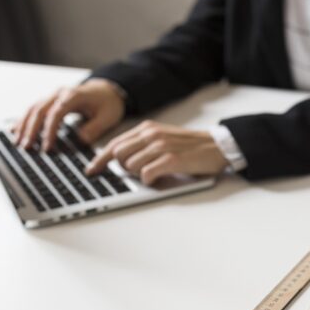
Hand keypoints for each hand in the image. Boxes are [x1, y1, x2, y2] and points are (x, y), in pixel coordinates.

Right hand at [13, 79, 125, 150]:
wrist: (108, 90)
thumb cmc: (109, 103)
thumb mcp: (108, 116)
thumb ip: (95, 128)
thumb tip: (81, 140)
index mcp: (73, 96)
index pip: (56, 114)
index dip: (50, 131)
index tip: (47, 147)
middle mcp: (60, 93)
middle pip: (40, 110)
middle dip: (31, 130)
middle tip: (26, 147)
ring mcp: (53, 96)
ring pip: (33, 109)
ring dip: (24, 125)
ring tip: (18, 142)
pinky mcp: (51, 101)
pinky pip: (34, 109)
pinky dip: (24, 120)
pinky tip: (16, 130)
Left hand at [85, 121, 228, 184]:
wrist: (217, 146)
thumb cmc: (191, 146)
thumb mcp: (163, 138)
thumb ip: (143, 144)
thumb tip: (122, 159)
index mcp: (148, 129)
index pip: (115, 143)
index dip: (100, 159)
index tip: (92, 170)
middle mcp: (152, 135)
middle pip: (119, 155)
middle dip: (123, 167)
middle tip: (138, 172)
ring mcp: (161, 147)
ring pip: (131, 166)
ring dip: (138, 175)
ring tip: (154, 174)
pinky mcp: (171, 160)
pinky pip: (147, 174)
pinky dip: (149, 180)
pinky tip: (157, 179)